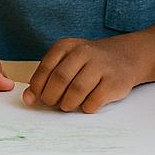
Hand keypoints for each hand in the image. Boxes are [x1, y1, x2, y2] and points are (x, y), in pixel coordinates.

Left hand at [23, 36, 141, 112]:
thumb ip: (46, 77)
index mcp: (67, 46)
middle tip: (53, 103)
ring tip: (68, 105)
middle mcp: (84, 52)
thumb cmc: (89, 63)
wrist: (126, 57)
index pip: (46, 68)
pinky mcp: (114, 81)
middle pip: (60, 79)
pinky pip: (94, 101)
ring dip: (68, 104)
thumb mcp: (66, 62)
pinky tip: (87, 104)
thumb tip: (28, 99)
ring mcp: (101, 66)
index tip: (36, 98)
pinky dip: (86, 107)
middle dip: (51, 97)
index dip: (38, 87)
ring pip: (76, 91)